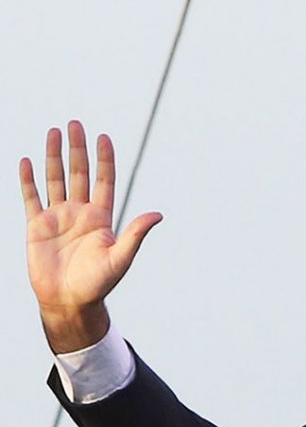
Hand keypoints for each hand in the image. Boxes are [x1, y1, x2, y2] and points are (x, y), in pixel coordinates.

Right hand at [19, 120, 161, 352]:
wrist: (69, 302)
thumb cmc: (97, 284)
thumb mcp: (120, 258)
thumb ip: (136, 234)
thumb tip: (158, 214)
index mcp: (101, 219)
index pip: (104, 181)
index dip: (104, 159)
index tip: (104, 137)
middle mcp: (80, 213)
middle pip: (79, 173)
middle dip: (77, 149)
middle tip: (75, 124)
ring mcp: (58, 218)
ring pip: (55, 179)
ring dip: (54, 156)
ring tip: (54, 132)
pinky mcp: (37, 226)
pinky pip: (31, 197)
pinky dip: (28, 180)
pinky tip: (27, 161)